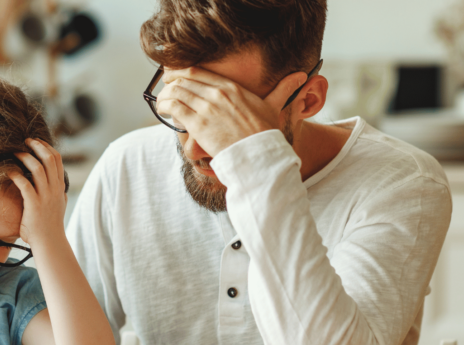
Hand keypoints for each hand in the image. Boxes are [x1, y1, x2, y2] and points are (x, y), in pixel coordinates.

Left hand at [8, 139, 67, 247]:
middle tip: (25, 141)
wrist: (49, 242)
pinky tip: (8, 171)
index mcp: (60, 187)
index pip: (57, 159)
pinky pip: (24, 184)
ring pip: (38, 168)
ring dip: (26, 157)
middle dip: (37, 146)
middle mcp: (55, 189)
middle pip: (49, 158)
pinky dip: (16, 174)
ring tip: (15, 153)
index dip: (46, 146)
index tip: (36, 141)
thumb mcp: (60, 205)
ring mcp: (45, 196)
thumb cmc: (50, 225)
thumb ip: (59, 193)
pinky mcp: (34, 204)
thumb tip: (60, 185)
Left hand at [155, 66, 308, 156]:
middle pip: (184, 78)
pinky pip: (173, 106)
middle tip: (164, 88)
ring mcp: (207, 107)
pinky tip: (162, 109)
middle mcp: (218, 93)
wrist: (259, 155)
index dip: (181, 72)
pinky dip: (163, 105)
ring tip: (162, 102)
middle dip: (170, 82)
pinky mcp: (198, 124)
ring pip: (175, 91)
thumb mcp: (274, 106)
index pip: (198, 71)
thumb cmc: (265, 134)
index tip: (174, 76)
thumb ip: (282, 89)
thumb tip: (301, 76)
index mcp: (232, 87)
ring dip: (164, 95)